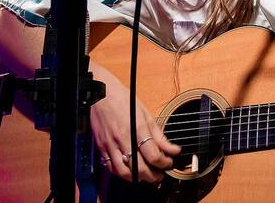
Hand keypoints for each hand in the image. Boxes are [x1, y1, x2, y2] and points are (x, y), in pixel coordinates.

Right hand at [91, 67, 180, 182]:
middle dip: (153, 175)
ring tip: (147, 175)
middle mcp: (123, 139)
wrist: (101, 95)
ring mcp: (110, 145)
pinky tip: (131, 171)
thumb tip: (173, 149)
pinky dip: (122, 174)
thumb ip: (159, 135)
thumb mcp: (146, 114)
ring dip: (137, 178)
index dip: (164, 162)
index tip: (170, 161)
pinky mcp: (102, 148)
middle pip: (139, 167)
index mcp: (137, 128)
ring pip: (124, 172)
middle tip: (161, 174)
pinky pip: (111, 167)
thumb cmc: (124, 101)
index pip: (153, 154)